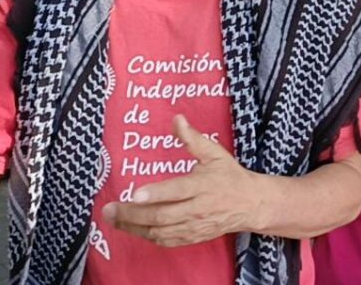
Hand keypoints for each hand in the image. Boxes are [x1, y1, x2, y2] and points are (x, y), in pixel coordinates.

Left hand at [103, 115, 261, 247]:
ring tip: (113, 219)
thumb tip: (177, 119)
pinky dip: (147, 236)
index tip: (135, 194)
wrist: (250, 205)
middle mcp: (198, 208)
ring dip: (134, 227)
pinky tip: (132, 229)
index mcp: (203, 185)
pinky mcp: (193, 237)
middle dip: (133, 214)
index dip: (155, 193)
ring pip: (160, 231)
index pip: (177, 191)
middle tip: (110, 209)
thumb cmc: (230, 176)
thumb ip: (193, 138)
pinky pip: (166, 241)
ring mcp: (195, 226)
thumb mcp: (215, 153)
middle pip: (162, 215)